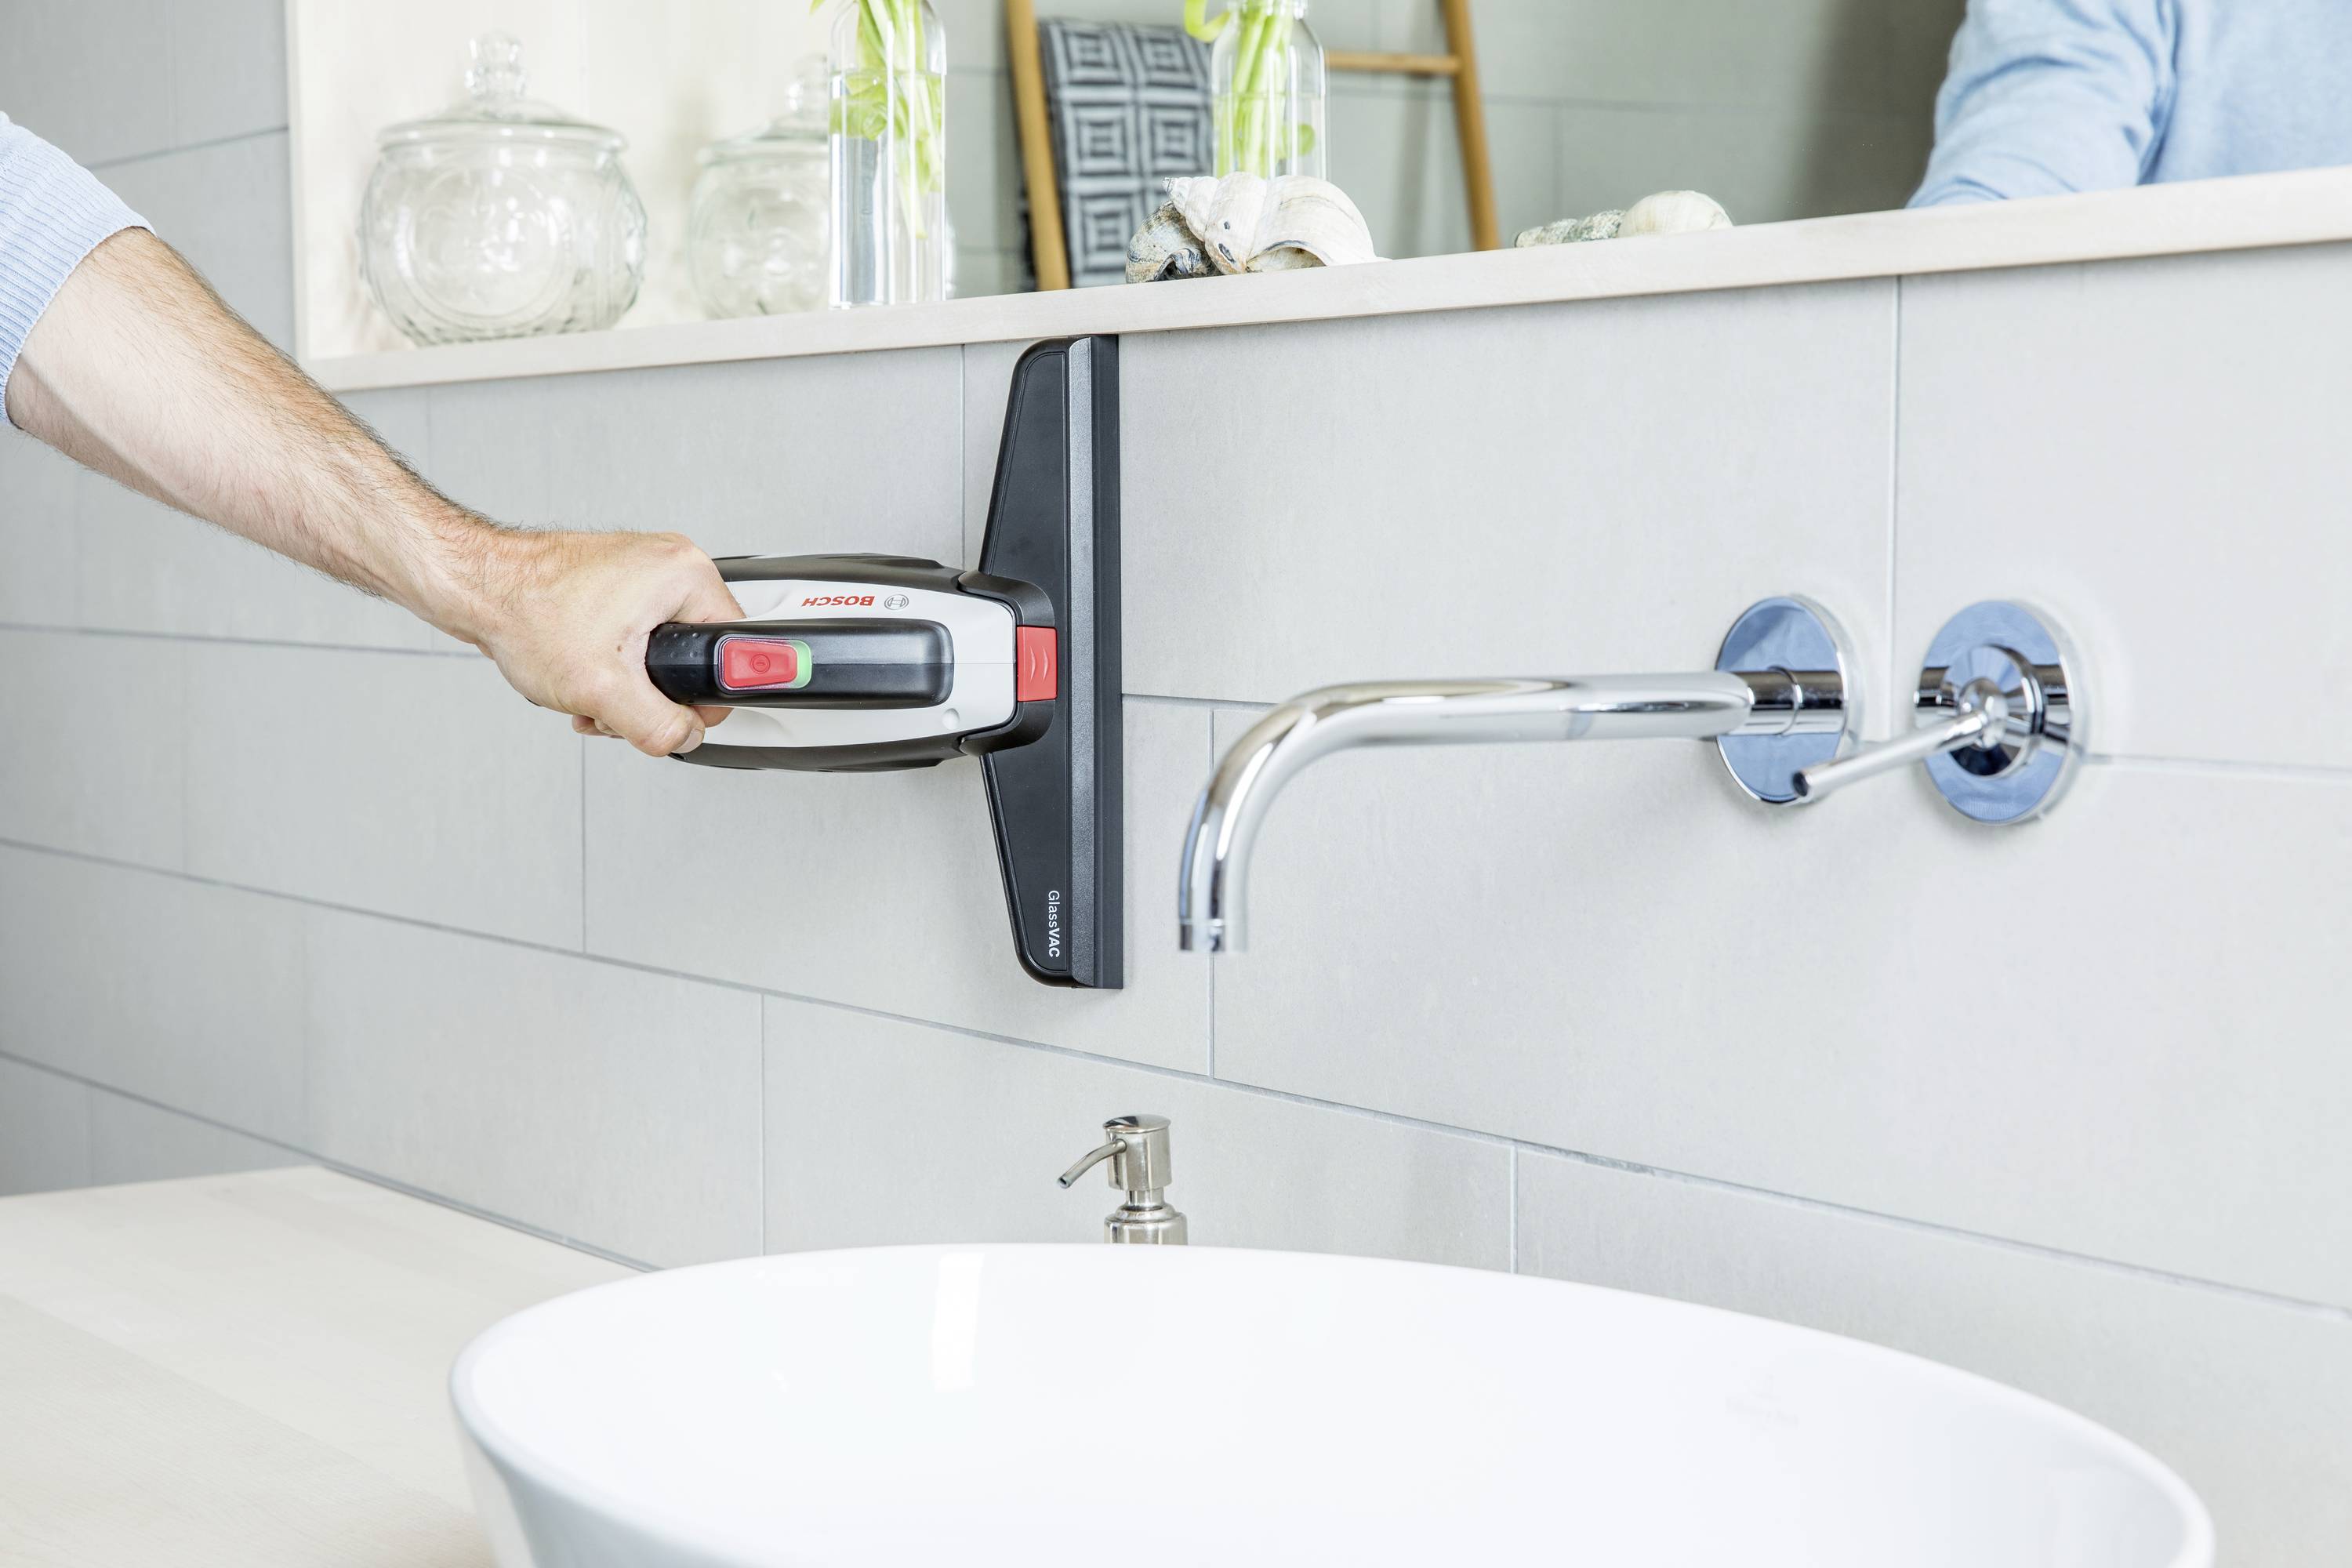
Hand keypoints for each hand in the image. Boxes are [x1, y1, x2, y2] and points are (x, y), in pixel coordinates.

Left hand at [453, 528, 744, 756]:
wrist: (475, 587)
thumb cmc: (527, 612)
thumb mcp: (603, 689)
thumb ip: (659, 726)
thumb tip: (685, 737)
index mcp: (685, 575)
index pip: (732, 651)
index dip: (702, 695)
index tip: (675, 708)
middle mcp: (670, 564)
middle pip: (693, 657)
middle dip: (651, 696)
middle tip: (614, 700)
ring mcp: (642, 571)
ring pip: (659, 652)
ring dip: (626, 686)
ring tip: (589, 687)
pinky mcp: (616, 582)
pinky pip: (634, 638)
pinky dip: (610, 666)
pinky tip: (581, 673)